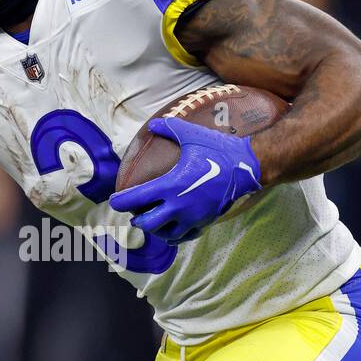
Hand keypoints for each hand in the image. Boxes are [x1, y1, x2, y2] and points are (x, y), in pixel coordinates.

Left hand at [109, 115, 260, 242]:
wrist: (246, 167)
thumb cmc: (218, 150)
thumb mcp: (191, 135)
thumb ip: (169, 128)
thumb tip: (153, 125)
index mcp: (171, 185)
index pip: (136, 199)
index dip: (121, 202)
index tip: (114, 201)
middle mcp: (179, 205)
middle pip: (147, 224)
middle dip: (137, 220)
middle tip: (135, 213)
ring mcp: (192, 217)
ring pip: (164, 234)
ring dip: (155, 230)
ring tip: (152, 221)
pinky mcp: (204, 222)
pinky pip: (184, 236)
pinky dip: (174, 235)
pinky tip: (172, 228)